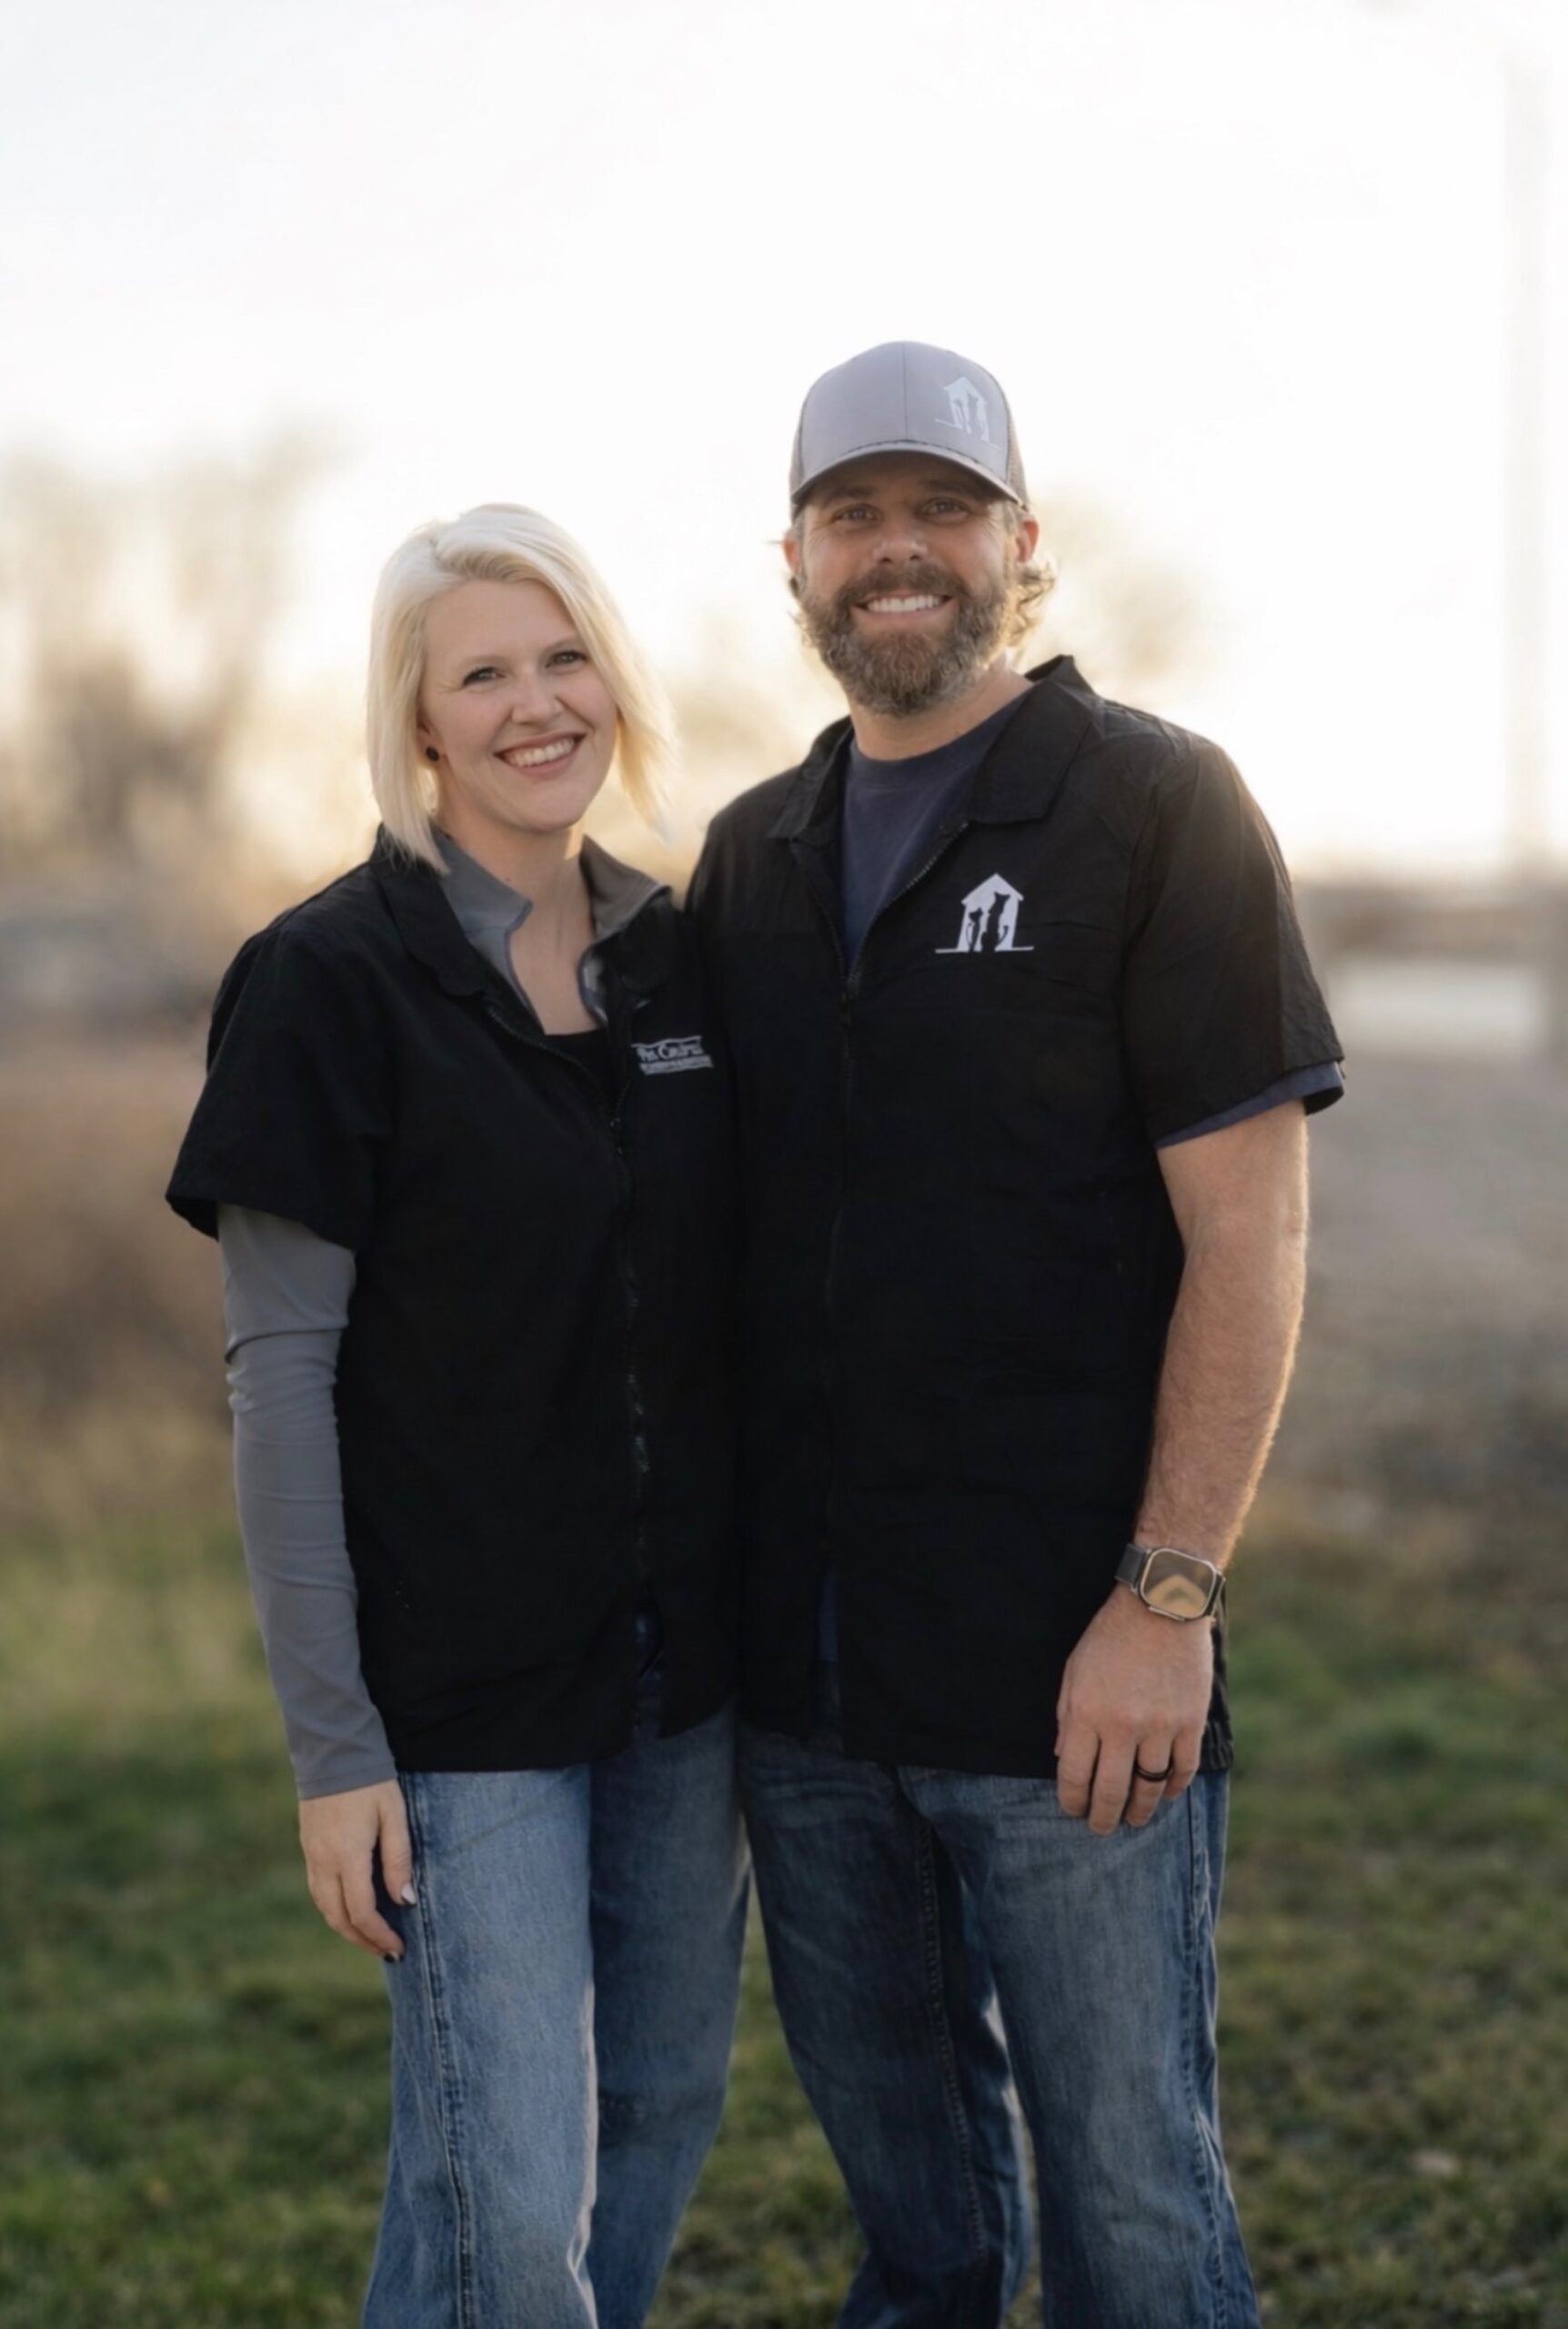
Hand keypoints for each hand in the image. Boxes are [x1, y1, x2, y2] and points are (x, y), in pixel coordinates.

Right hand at [298, 1779, 413, 1958]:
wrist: (334, 1751)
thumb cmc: (372, 1781)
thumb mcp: (394, 1815)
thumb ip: (399, 1858)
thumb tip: (404, 1901)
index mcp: (347, 1856)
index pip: (361, 1912)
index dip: (379, 1935)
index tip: (398, 1947)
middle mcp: (323, 1861)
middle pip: (337, 1918)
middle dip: (361, 1940)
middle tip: (385, 1951)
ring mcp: (311, 1854)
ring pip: (323, 1907)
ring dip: (345, 1928)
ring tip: (370, 1937)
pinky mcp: (308, 1846)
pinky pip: (317, 1890)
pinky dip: (333, 1908)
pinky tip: (350, 1909)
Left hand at [1055, 1588, 1212, 1834]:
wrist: (1161, 1605)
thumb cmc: (1109, 1636)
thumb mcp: (1074, 1670)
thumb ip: (1066, 1716)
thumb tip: (1061, 1758)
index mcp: (1087, 1713)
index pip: (1074, 1776)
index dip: (1071, 1802)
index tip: (1073, 1810)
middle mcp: (1122, 1726)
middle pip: (1111, 1791)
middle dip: (1103, 1818)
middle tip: (1101, 1829)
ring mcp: (1160, 1727)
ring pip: (1149, 1787)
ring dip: (1140, 1811)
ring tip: (1133, 1819)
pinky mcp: (1190, 1722)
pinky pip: (1183, 1770)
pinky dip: (1174, 1789)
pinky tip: (1165, 1795)